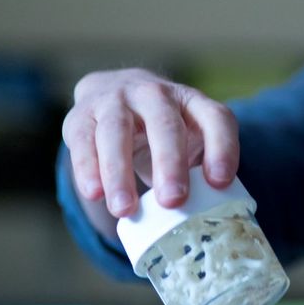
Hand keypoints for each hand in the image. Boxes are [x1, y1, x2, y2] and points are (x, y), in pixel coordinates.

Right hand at [62, 68, 238, 221]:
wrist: (113, 91)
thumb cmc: (161, 128)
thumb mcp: (189, 136)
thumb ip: (200, 166)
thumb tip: (207, 213)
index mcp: (192, 102)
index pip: (216, 119)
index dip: (222, 149)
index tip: (221, 182)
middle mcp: (155, 94)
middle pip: (165, 124)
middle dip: (170, 164)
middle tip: (173, 200)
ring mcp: (115, 100)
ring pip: (116, 132)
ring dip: (119, 172)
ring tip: (124, 209)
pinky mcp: (81, 116)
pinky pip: (84, 142)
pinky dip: (87, 169)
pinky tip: (94, 194)